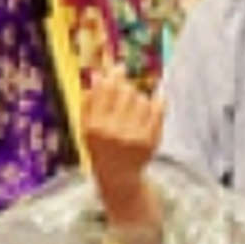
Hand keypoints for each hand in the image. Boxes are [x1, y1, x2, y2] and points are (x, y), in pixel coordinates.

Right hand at [81, 68, 164, 227]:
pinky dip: (156, 102)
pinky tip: (155, 101)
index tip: (119, 67)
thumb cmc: (100, 147)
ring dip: (138, 98)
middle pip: (126, 92)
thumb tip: (98, 75)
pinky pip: (158, 110)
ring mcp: (135, 136)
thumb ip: (89, 101)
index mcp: (96, 126)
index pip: (106, 91)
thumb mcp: (86, 127)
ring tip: (133, 108)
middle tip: (125, 89)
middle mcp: (115, 131)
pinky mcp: (151, 140)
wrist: (118, 175)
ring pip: (142, 99)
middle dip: (126, 87)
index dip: (114, 75)